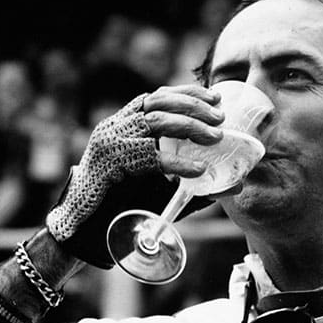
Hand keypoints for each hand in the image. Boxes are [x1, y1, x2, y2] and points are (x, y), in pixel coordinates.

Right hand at [45, 86, 223, 266]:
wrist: (87, 229)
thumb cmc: (123, 205)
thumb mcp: (161, 187)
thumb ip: (195, 183)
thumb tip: (235, 185)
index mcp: (124, 125)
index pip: (156, 97)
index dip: (187, 93)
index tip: (214, 97)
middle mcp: (117, 127)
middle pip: (159, 103)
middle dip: (194, 107)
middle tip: (220, 118)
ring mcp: (112, 142)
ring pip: (156, 121)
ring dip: (190, 126)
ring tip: (215, 137)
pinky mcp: (110, 163)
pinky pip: (150, 157)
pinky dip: (178, 162)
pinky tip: (198, 169)